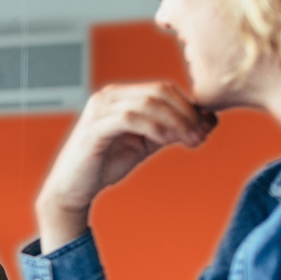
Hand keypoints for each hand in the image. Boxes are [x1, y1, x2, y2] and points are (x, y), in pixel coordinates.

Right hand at [37, 83, 216, 250]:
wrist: (72, 189)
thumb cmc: (105, 165)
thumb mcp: (145, 144)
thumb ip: (170, 130)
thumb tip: (208, 120)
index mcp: (120, 96)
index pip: (163, 89)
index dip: (190, 106)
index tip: (207, 127)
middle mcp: (108, 97)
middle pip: (159, 91)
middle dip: (187, 112)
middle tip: (203, 134)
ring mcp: (99, 110)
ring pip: (148, 102)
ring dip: (176, 121)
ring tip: (190, 139)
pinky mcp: (94, 128)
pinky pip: (130, 118)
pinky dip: (154, 127)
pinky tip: (166, 140)